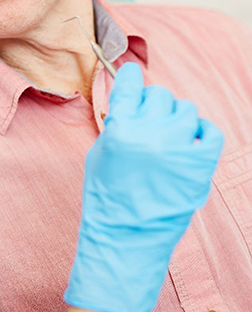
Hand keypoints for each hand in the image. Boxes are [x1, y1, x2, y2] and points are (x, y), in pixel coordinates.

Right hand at [65, 62, 223, 311]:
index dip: (131, 76)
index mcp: (121, 129)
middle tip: (147, 120)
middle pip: (159, 94)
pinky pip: (211, 131)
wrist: (127, 235)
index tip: (132, 76)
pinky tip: (188, 141)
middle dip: (151, 103)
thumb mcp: (100, 150)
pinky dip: (200, 131)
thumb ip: (118, 121)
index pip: (131, 83)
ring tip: (167, 136)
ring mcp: (179, 149)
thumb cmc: (107, 193)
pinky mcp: (201, 166)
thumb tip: (133, 98)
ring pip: (185, 108)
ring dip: (174, 117)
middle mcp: (151, 134)